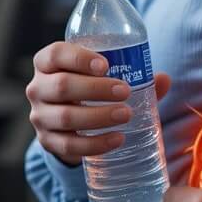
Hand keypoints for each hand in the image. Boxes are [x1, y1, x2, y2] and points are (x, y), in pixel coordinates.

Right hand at [27, 41, 170, 166]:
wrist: (68, 121)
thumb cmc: (88, 87)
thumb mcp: (101, 75)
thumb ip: (133, 74)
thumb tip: (163, 79)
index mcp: (47, 63)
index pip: (55, 54)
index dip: (79, 58)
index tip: (106, 64)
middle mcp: (37, 87)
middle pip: (62, 86)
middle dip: (95, 89)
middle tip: (125, 91)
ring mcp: (39, 116)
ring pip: (64, 117)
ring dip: (97, 117)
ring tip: (126, 115)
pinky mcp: (47, 142)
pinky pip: (69, 146)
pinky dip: (95, 144)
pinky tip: (117, 139)